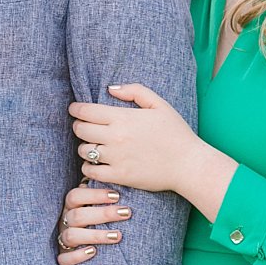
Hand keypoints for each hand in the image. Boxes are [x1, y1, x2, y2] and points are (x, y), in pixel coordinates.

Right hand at [54, 184, 128, 264]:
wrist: (83, 251)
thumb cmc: (96, 223)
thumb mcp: (96, 208)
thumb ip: (103, 199)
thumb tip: (120, 185)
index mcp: (71, 208)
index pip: (75, 196)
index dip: (94, 194)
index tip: (117, 196)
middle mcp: (64, 223)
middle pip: (77, 216)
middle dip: (103, 214)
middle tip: (126, 212)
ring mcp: (62, 241)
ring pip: (71, 236)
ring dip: (95, 235)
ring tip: (118, 236)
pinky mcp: (63, 259)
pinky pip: (64, 259)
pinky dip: (78, 256)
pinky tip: (93, 252)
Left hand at [69, 83, 204, 196]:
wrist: (188, 164)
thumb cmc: (176, 133)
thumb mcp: (160, 105)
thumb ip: (135, 91)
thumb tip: (110, 89)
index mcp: (124, 118)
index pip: (86, 111)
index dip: (77, 109)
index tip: (76, 110)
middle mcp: (116, 137)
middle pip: (80, 129)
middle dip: (79, 126)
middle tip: (85, 127)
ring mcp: (116, 158)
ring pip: (83, 150)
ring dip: (85, 146)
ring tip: (94, 146)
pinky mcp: (119, 176)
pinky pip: (90, 171)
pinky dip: (88, 167)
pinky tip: (96, 163)